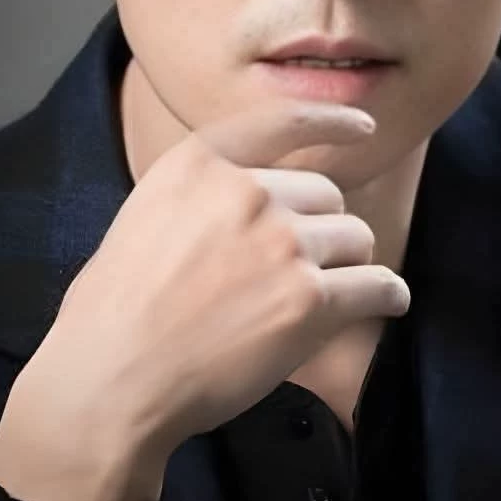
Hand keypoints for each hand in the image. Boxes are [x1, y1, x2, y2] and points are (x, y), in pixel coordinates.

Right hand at [0, 98, 409, 500]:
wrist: (111, 379)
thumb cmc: (112, 314)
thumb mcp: (143, 217)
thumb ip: (201, 199)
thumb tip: (247, 205)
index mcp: (199, 164)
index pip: (281, 121)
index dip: (330, 120)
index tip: (360, 125)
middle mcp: (247, 191)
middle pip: (326, 195)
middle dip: (321, 228)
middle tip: (297, 270)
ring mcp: (283, 243)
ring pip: (355, 239)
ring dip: (347, 265)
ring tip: (325, 298)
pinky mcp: (309, 299)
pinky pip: (376, 286)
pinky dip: (387, 296)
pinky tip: (388, 303)